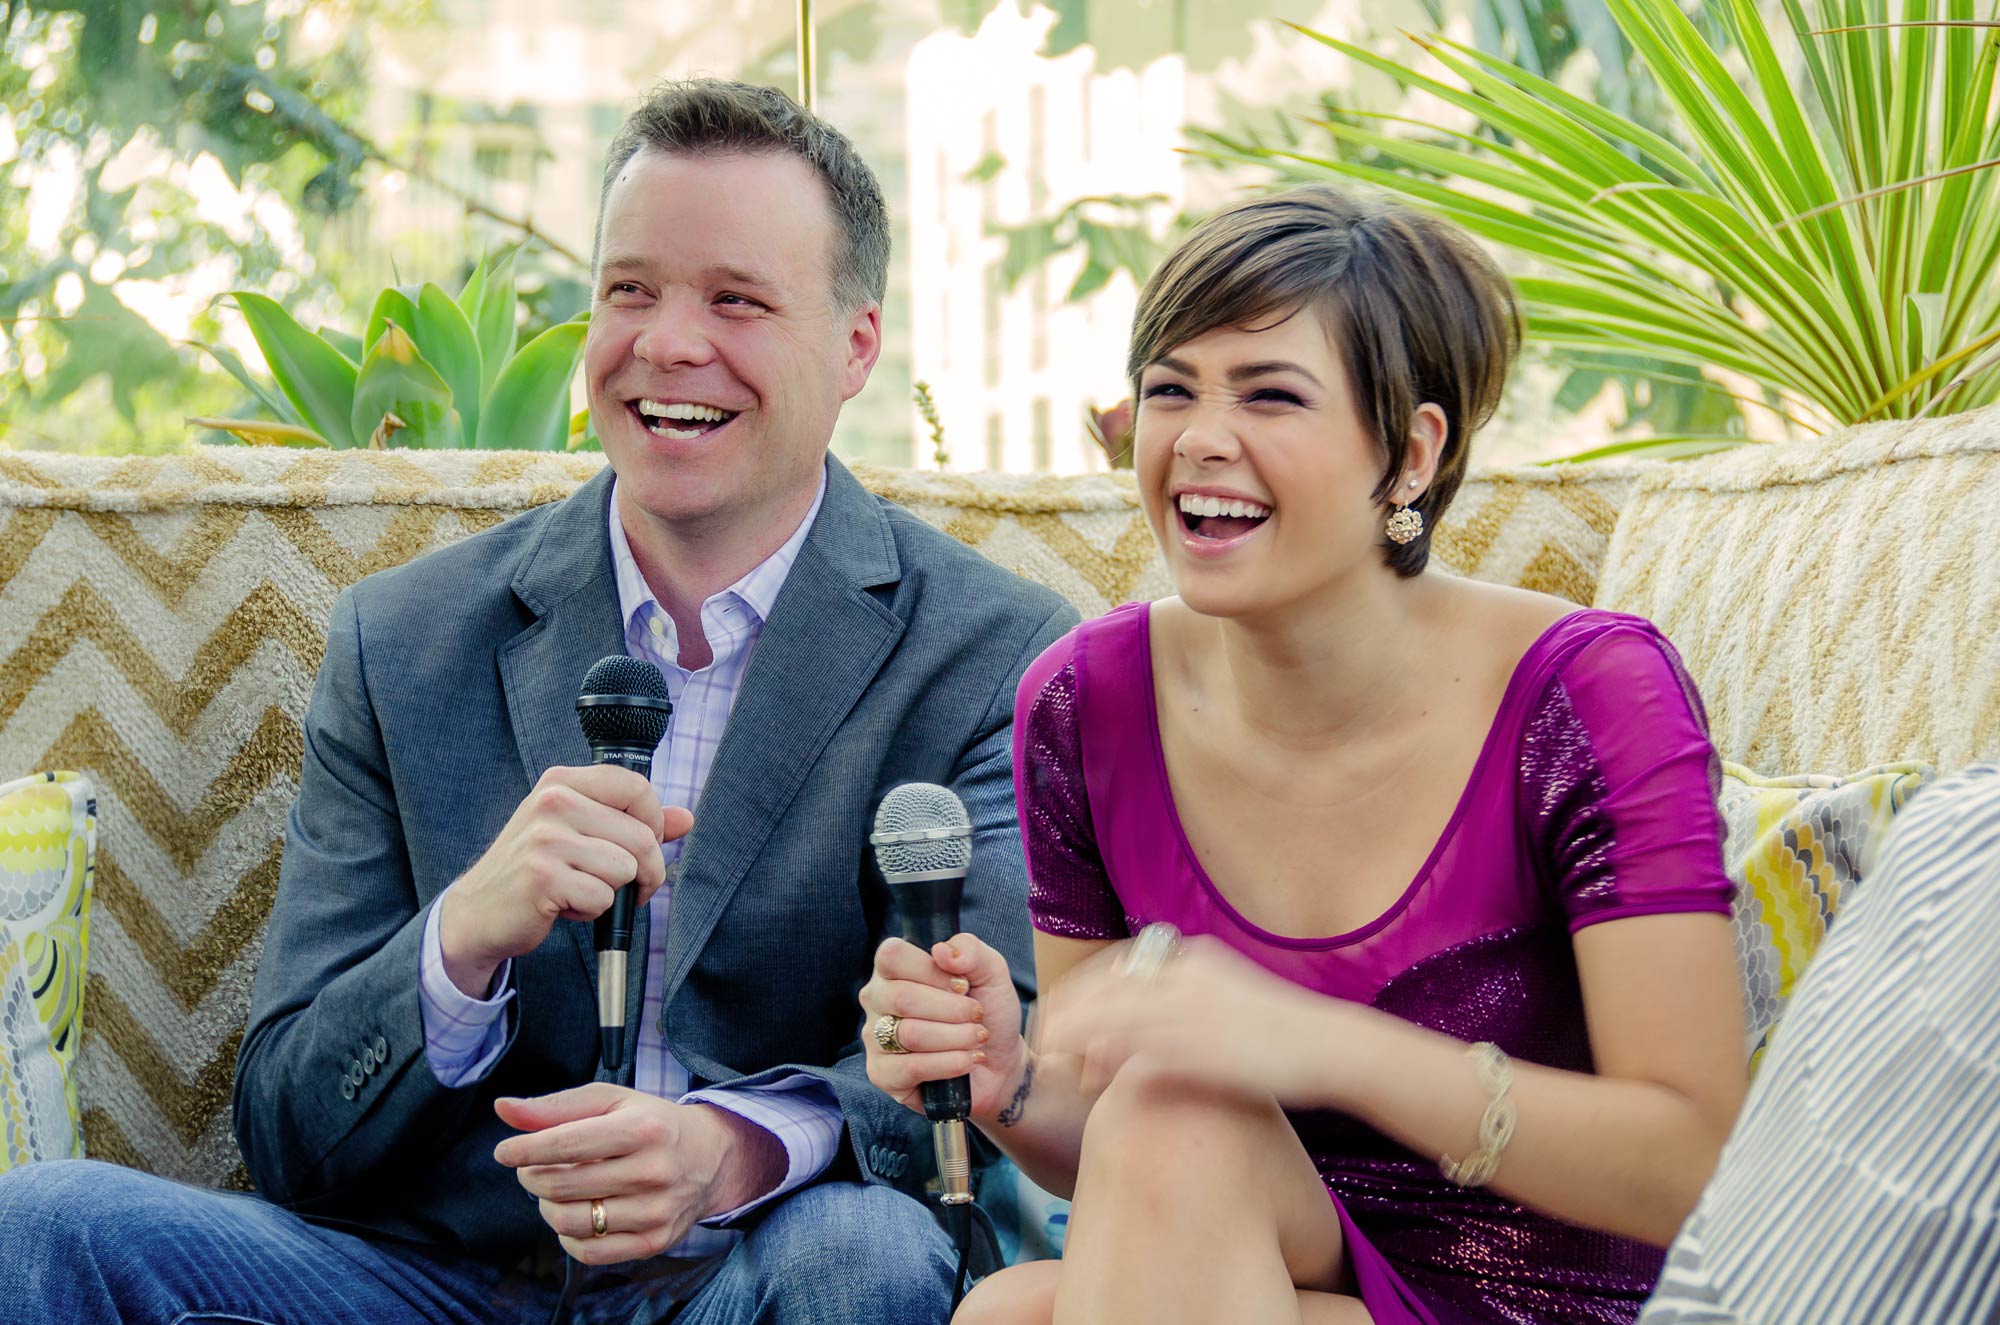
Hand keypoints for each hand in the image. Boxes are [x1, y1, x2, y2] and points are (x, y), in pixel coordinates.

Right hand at [439, 765, 693, 995]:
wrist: (478, 911)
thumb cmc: (535, 868)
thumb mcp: (580, 832)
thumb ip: (634, 822)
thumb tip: (687, 818)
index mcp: (563, 782)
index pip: (637, 787)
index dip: (654, 821)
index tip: (643, 844)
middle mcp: (553, 802)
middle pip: (641, 836)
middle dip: (644, 871)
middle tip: (623, 885)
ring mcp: (546, 839)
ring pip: (625, 868)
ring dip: (611, 892)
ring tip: (578, 889)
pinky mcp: (543, 877)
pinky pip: (603, 898)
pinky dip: (591, 911)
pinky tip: (563, 905)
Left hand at [494, 1084, 785, 1264]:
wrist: (710, 1158)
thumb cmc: (651, 1124)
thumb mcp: (611, 1101)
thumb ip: (556, 1106)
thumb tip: (504, 1109)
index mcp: (643, 1129)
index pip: (567, 1144)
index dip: (525, 1150)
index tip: (504, 1152)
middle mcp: (653, 1172)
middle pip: (562, 1186)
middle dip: (532, 1177)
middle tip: (532, 1168)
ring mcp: (656, 1212)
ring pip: (569, 1222)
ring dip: (547, 1207)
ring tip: (556, 1191)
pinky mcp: (654, 1242)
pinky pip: (588, 1252)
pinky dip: (568, 1236)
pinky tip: (576, 1214)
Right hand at [860, 933, 1026, 1125]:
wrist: (999, 1062)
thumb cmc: (987, 1011)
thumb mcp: (990, 971)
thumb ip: (970, 949)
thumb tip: (942, 951)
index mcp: (894, 969)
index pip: (892, 956)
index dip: (932, 971)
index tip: (962, 985)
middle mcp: (877, 1000)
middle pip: (902, 997)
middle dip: (952, 1009)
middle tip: (976, 1015)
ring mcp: (875, 1038)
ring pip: (910, 1033)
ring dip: (956, 1036)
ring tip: (976, 1038)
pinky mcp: (882, 1074)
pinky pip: (912, 1067)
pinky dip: (950, 1063)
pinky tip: (968, 1060)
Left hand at [1038, 935, 1343, 1104]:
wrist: (1332, 1047)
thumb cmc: (1282, 1032)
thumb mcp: (1230, 997)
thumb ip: (1187, 1001)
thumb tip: (1148, 1015)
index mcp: (1194, 960)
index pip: (1118, 968)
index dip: (1082, 991)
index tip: (1058, 1011)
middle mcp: (1188, 977)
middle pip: (1107, 989)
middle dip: (1068, 1013)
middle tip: (1044, 1038)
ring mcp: (1195, 1011)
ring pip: (1116, 1019)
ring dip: (1080, 1038)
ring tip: (1055, 1059)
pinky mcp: (1204, 1048)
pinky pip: (1144, 1052)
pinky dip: (1113, 1062)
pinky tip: (1094, 1076)